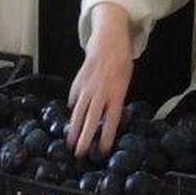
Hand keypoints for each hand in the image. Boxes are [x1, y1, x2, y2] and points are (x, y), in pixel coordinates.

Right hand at [66, 5, 134, 158]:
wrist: (109, 41)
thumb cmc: (121, 64)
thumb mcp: (124, 83)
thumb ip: (116, 101)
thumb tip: (110, 120)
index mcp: (116, 93)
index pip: (111, 119)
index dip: (107, 135)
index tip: (102, 150)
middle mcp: (101, 92)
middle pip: (92, 119)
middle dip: (85, 137)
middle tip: (80, 153)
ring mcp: (87, 87)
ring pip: (79, 111)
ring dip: (75, 128)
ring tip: (71, 142)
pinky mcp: (78, 81)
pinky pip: (75, 98)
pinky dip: (73, 109)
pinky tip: (72, 119)